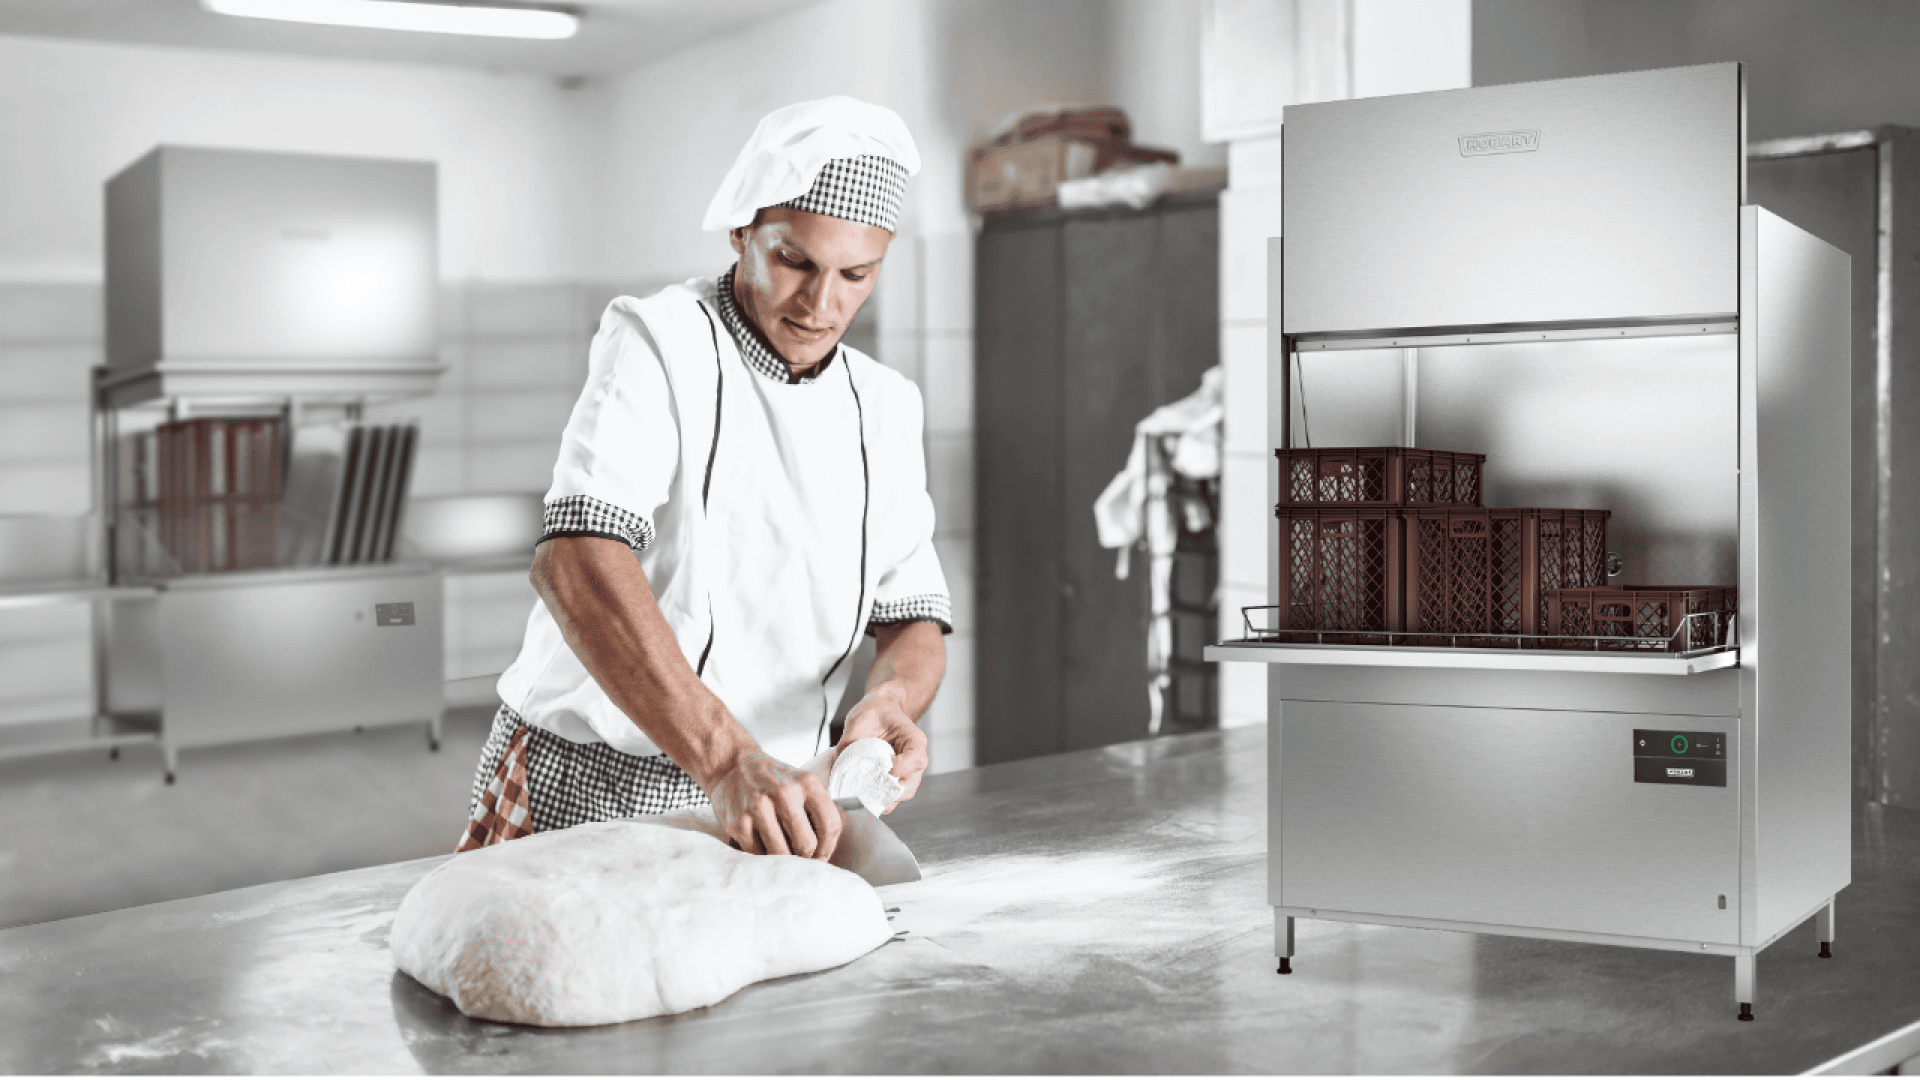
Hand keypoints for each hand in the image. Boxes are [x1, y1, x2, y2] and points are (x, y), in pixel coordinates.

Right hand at [706, 747, 841, 860]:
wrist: (732, 765)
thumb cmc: (772, 780)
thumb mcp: (801, 784)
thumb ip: (818, 811)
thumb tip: (825, 851)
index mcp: (806, 782)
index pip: (830, 824)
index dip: (829, 847)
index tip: (822, 854)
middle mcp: (783, 793)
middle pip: (806, 845)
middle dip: (805, 857)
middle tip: (800, 856)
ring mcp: (758, 808)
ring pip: (782, 854)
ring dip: (784, 860)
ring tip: (781, 849)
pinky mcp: (737, 823)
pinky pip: (757, 855)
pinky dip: (762, 855)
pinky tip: (762, 842)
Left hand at [837, 686, 929, 812]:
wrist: (880, 712)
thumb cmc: (875, 712)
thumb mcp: (861, 719)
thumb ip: (850, 740)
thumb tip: (837, 765)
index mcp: (914, 740)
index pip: (916, 759)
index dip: (900, 767)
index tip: (882, 765)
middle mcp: (915, 759)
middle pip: (910, 785)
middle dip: (887, 790)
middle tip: (866, 787)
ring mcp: (907, 772)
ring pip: (901, 795)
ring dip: (881, 798)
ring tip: (861, 794)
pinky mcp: (896, 780)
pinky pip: (891, 797)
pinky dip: (877, 799)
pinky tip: (861, 795)